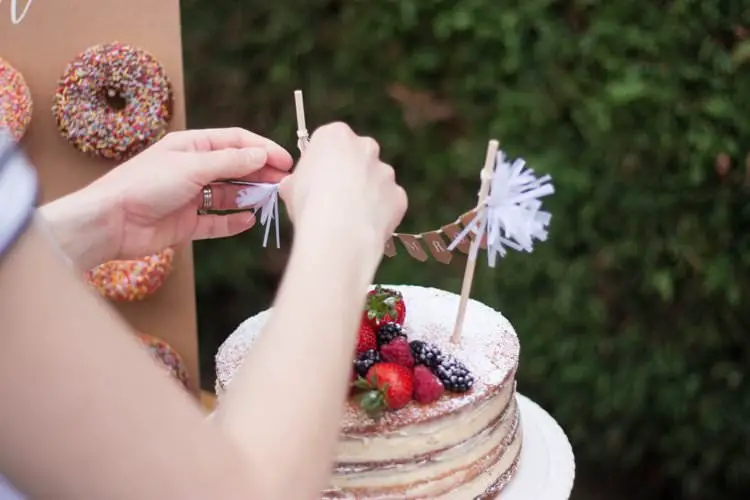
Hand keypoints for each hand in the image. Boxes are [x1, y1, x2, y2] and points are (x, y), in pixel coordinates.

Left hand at [42, 128, 292, 266]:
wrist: (111, 221)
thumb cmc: (146, 184)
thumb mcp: (192, 167)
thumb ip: (230, 162)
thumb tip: (262, 155)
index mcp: (191, 146)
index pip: (235, 141)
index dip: (262, 149)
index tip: (285, 161)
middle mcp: (192, 169)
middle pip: (235, 167)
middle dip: (260, 173)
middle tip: (284, 182)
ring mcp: (190, 197)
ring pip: (228, 194)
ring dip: (249, 195)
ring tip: (271, 199)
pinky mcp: (186, 223)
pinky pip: (215, 221)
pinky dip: (232, 221)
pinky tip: (248, 220)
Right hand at [280, 122, 406, 252]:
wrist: (339, 232)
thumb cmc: (309, 204)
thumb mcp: (290, 186)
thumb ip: (298, 180)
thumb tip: (296, 186)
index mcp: (335, 135)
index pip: (329, 142)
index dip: (322, 163)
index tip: (316, 181)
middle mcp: (365, 147)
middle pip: (357, 158)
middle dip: (349, 175)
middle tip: (334, 200)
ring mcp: (385, 171)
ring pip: (375, 181)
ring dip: (365, 195)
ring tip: (348, 219)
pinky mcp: (398, 195)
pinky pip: (388, 203)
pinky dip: (379, 213)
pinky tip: (363, 227)